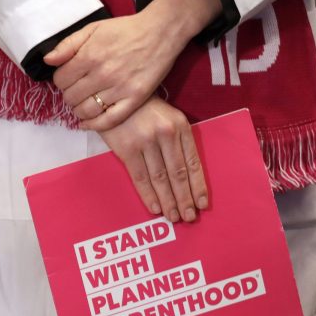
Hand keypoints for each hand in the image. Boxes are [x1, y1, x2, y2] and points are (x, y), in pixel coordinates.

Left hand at [44, 0, 222, 132]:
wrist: (160, 32)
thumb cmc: (125, 29)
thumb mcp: (93, 29)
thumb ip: (68, 45)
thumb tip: (47, 61)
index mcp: (89, 56)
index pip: (61, 80)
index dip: (61, 81)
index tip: (68, 79)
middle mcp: (102, 74)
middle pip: (71, 97)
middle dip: (69, 96)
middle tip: (76, 92)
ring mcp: (119, 89)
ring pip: (86, 111)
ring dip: (78, 111)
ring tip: (82, 105)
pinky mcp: (134, 99)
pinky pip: (109, 120)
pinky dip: (94, 125)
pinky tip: (87, 123)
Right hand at [96, 95, 208, 222]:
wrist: (113, 97)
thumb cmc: (145, 110)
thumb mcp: (169, 118)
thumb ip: (178, 141)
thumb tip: (187, 177)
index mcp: (181, 127)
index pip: (193, 162)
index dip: (198, 186)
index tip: (202, 204)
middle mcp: (166, 134)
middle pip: (178, 174)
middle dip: (185, 199)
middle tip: (189, 218)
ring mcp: (146, 142)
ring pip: (161, 179)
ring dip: (168, 201)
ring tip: (174, 217)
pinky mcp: (127, 149)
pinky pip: (140, 177)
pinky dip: (149, 195)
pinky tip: (155, 208)